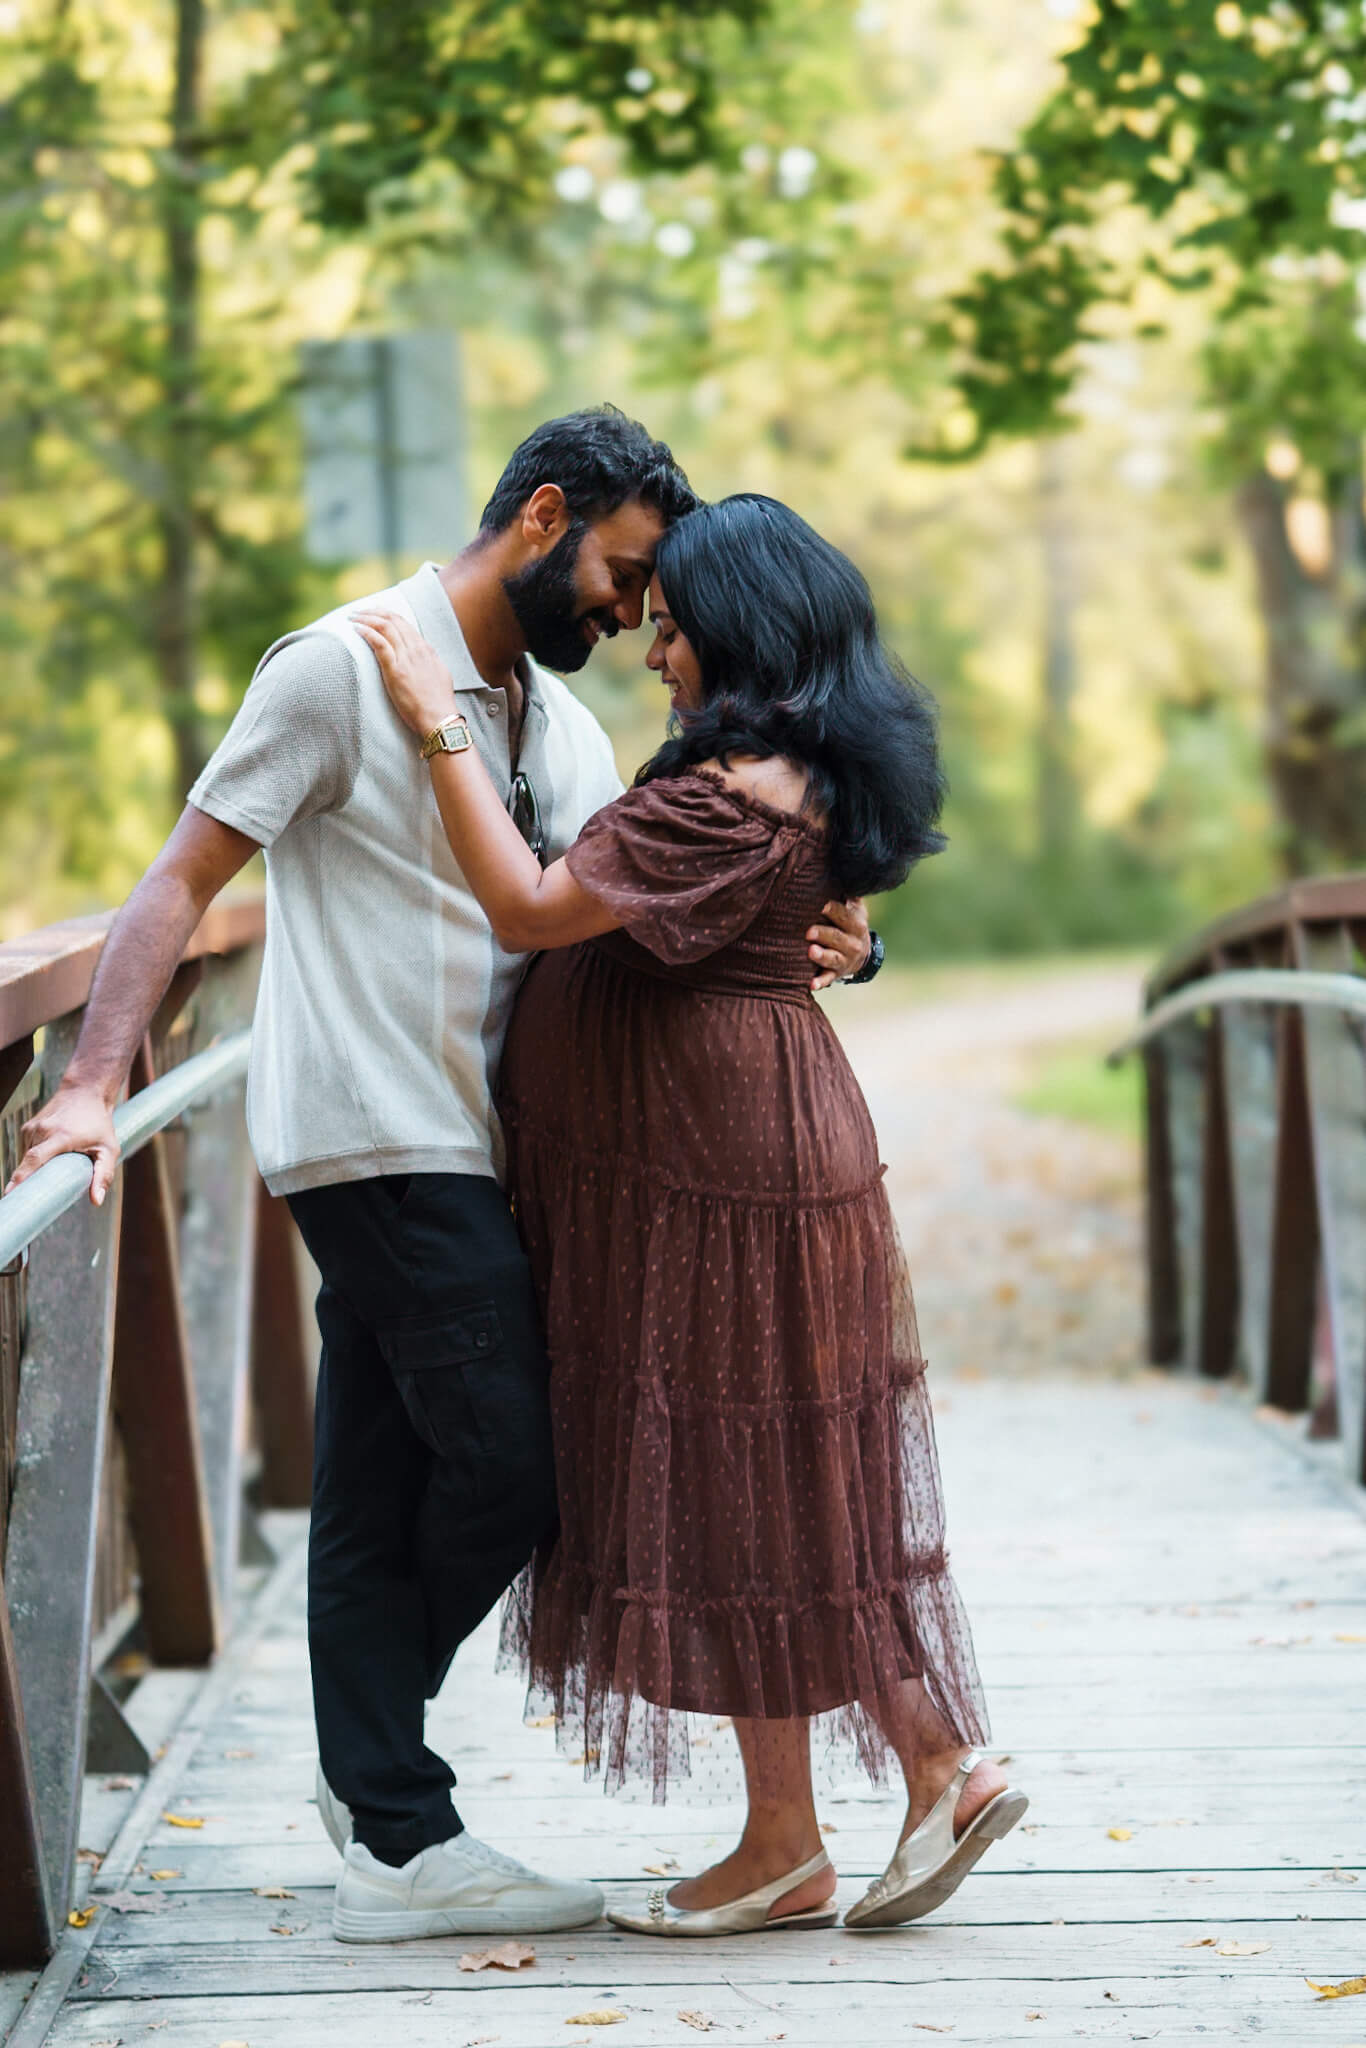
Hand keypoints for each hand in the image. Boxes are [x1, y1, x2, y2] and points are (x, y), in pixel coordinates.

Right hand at [5, 1082, 120, 1205]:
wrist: (85, 1092)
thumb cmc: (99, 1123)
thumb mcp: (109, 1149)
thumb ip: (104, 1175)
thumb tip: (96, 1201)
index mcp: (61, 1136)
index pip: (35, 1159)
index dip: (21, 1177)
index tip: (10, 1193)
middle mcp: (42, 1130)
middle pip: (28, 1163)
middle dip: (25, 1182)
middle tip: (28, 1199)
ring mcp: (32, 1127)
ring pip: (28, 1157)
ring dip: (36, 1168)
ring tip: (54, 1167)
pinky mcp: (28, 1127)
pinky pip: (29, 1150)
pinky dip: (37, 1158)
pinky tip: (51, 1155)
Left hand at [352, 610, 456, 739]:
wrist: (440, 718)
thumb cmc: (439, 703)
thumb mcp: (439, 676)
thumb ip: (429, 663)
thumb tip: (424, 657)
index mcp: (427, 650)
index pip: (405, 624)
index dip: (388, 616)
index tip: (375, 614)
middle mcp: (417, 649)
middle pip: (394, 620)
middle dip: (374, 611)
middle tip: (359, 611)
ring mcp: (406, 658)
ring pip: (385, 627)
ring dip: (366, 618)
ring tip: (353, 617)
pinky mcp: (395, 670)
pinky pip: (379, 643)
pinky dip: (366, 632)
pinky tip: (356, 628)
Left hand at [807, 897, 870, 990]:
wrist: (862, 954)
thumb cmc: (849, 924)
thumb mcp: (854, 908)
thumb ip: (847, 894)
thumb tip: (841, 869)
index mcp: (856, 923)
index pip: (845, 915)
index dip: (834, 910)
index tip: (822, 905)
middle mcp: (853, 942)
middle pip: (838, 937)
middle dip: (824, 934)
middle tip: (808, 931)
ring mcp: (845, 959)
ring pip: (833, 958)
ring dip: (822, 956)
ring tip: (811, 952)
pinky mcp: (836, 973)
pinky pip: (828, 979)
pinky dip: (820, 982)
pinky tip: (811, 984)